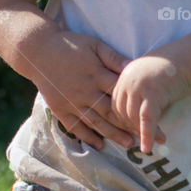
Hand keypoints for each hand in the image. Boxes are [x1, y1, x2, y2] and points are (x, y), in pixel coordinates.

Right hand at [28, 30, 164, 150]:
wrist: (38, 50)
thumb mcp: (94, 45)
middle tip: (146, 137)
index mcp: (96, 74)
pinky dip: (86, 136)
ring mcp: (72, 102)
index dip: (137, 105)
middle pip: (112, 112)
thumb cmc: (70, 45)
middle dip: (129, 125)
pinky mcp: (60, 108)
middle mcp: (85, 91)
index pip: (121, 94)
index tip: (152, 115)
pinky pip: (75, 126)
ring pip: (96, 122)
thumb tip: (132, 67)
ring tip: (129, 145)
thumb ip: (113, 57)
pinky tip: (99, 145)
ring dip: (112, 134)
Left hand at [111, 45, 190, 154]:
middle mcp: (127, 81)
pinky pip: (147, 120)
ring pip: (134, 119)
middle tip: (144, 140)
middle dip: (133, 129)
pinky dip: (147, 135)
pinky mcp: (153, 94)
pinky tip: (147, 148)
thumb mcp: (148, 76)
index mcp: (124, 76)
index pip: (116, 105)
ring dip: (144, 134)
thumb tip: (135, 114)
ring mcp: (139, 87)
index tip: (134, 131)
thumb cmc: (173, 67)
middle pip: (123, 114)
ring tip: (156, 142)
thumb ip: (137, 90)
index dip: (124, 121)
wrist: (190, 58)